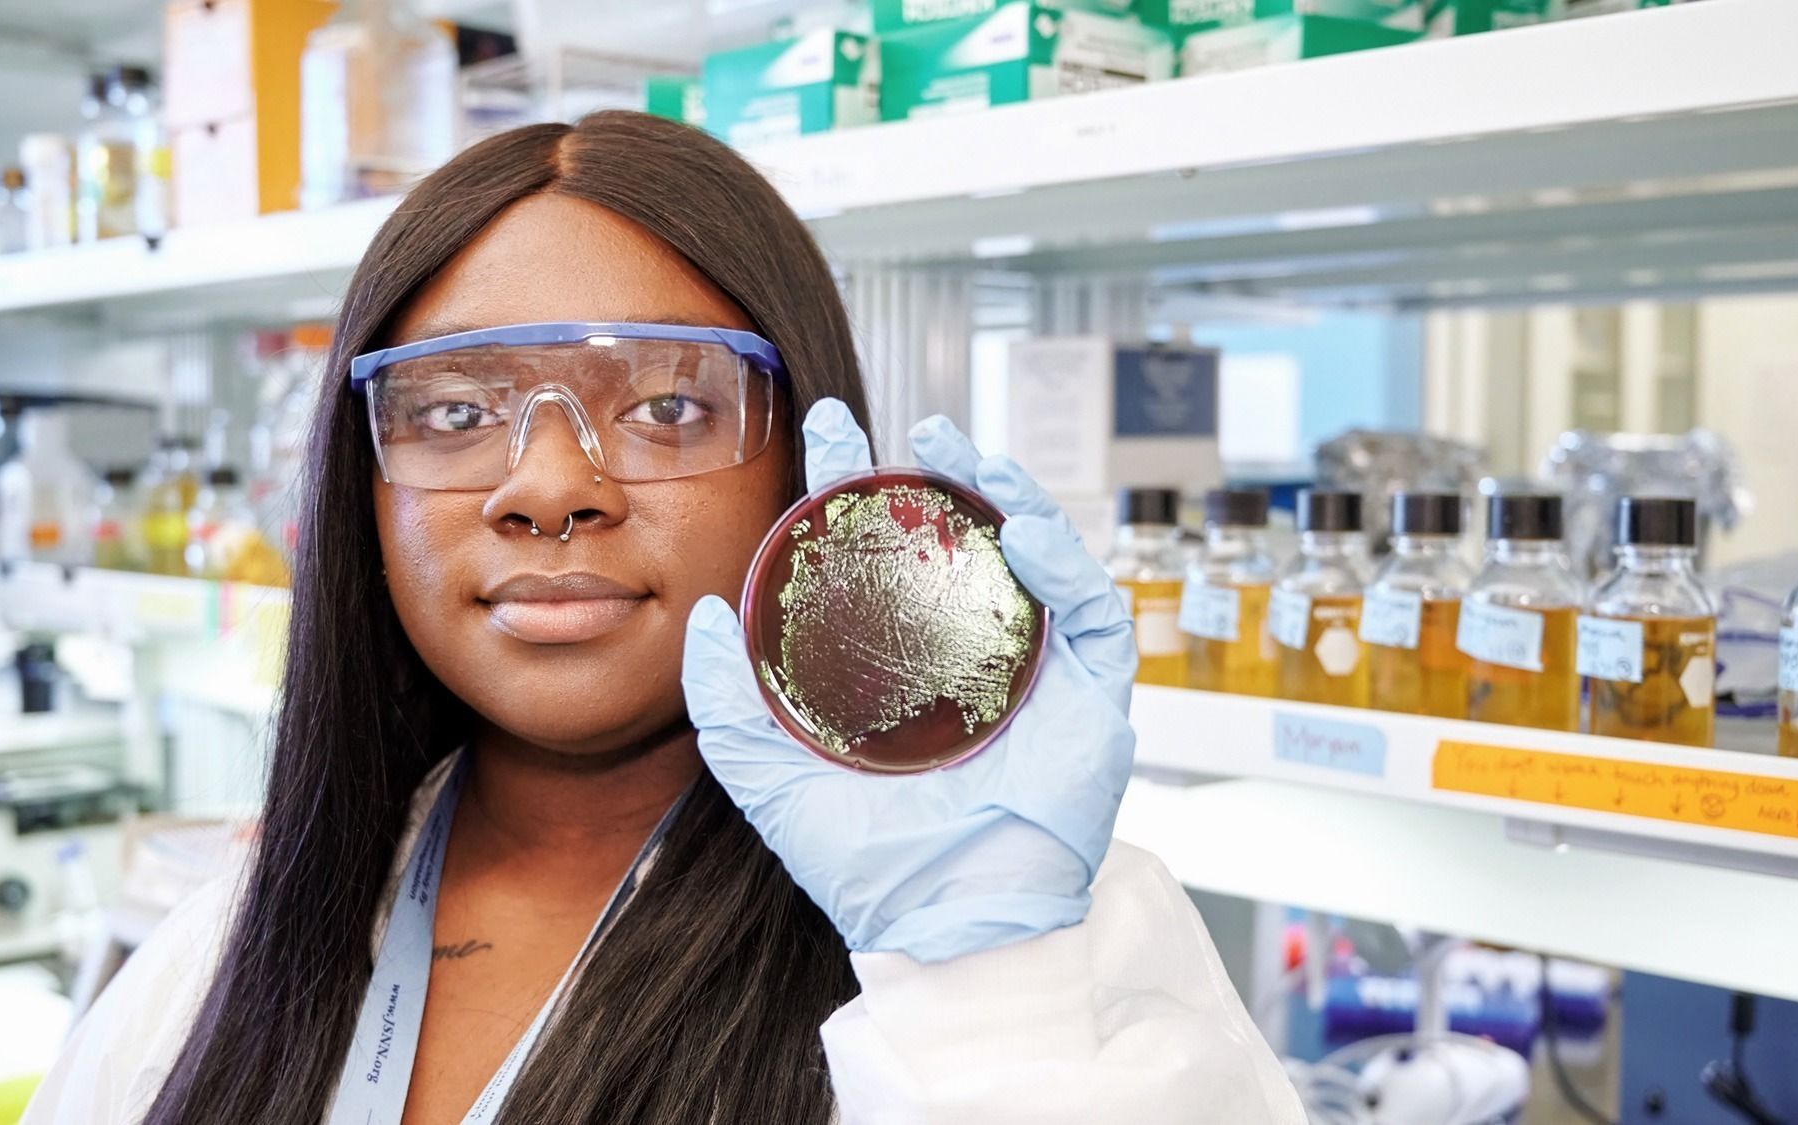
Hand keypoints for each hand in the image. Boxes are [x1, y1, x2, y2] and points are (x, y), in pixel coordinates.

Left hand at [681, 398, 1137, 962]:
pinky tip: (1023, 530)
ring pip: (1034, 555)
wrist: (944, 926)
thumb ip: (727, 701)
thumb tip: (705, 613)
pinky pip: (1092, 612)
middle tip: (904, 427)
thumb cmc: (865, 867)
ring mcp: (1034, 672)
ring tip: (964, 451)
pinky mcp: (1090, 697)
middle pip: (963, 540)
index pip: (883, 556)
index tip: (830, 432)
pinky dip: (1065, 561)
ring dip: (1007, 492)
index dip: (858, 491)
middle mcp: (970, 657)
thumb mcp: (771, 777)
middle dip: (938, 472)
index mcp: (901, 666)